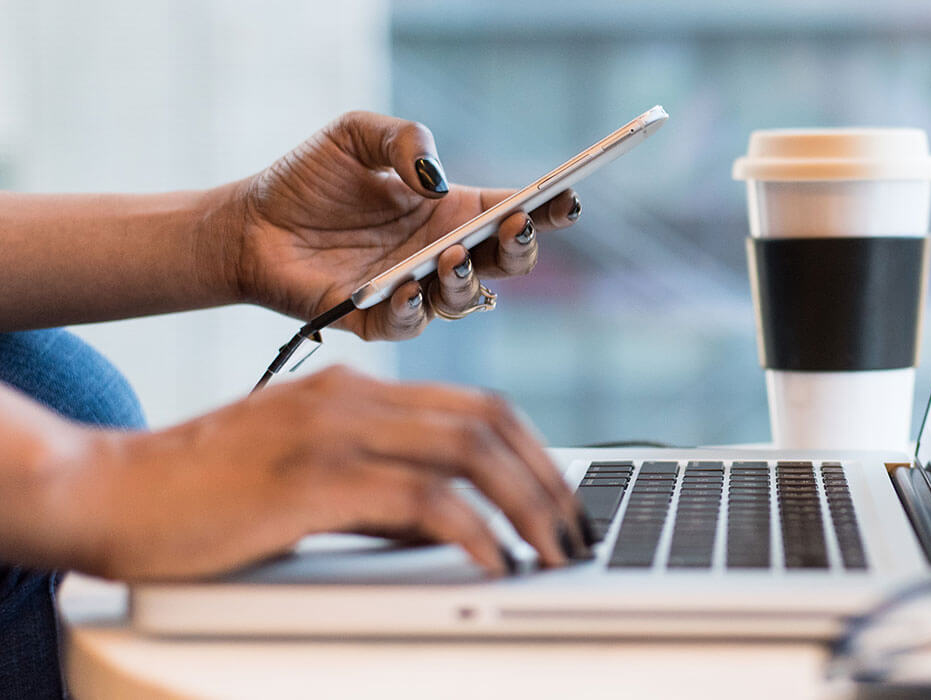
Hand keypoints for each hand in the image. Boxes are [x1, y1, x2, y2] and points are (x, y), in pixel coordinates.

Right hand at [59, 366, 590, 580]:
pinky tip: (494, 562)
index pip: (477, 404)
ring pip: (470, 452)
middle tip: (576, 531)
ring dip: (527, 506)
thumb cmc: (199, 494)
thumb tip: (450, 526)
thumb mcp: (305, 477)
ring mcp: (333, 432)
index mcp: (354, 389)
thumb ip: (378, 489)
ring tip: (553, 552)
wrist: (105, 491)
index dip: (535, 451)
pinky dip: (473, 532)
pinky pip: (422, 500)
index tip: (563, 499)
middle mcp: (352, 397)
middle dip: (549, 480)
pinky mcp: (313, 479)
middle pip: (489, 421)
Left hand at [227, 111, 581, 339]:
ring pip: (466, 300)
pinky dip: (414, 309)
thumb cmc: (307, 179)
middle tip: (515, 226)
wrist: (248, 224)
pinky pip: (410, 324)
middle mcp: (442, 254)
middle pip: (507, 263)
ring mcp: (414, 290)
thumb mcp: (356, 134)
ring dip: (467, 280)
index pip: (514, 212)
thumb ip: (403, 139)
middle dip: (521, 248)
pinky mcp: (376, 320)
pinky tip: (406, 286)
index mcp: (451, 211)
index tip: (567, 196)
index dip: (547, 208)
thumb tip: (436, 178)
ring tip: (450, 255)